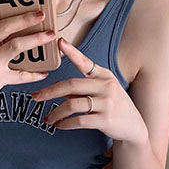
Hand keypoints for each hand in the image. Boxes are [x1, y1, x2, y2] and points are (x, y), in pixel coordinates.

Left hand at [30, 37, 148, 143]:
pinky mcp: (105, 120)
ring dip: (56, 113)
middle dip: (49, 91)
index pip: (85, 62)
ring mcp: (107, 103)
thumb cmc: (114, 106)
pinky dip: (65, 124)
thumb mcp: (102, 92)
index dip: (72, 52)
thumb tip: (58, 88)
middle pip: (71, 85)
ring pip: (72, 104)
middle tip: (35, 97)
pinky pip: (79, 120)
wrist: (133, 127)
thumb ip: (81, 89)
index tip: (59, 42)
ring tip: (47, 118)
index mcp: (104, 75)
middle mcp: (106, 86)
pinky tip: (59, 126)